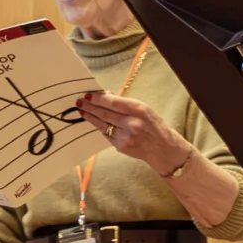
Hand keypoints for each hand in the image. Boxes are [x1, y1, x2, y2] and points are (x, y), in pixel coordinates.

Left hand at [76, 92, 190, 172]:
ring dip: (91, 117)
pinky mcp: (121, 146)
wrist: (162, 148)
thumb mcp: (144, 109)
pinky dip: (100, 127)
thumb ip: (126, 104)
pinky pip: (106, 134)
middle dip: (90, 107)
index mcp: (139, 110)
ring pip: (103, 125)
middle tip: (80, 102)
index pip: (113, 102)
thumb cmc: (153, 125)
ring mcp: (125, 136)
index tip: (88, 95)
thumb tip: (106, 96)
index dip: (98, 99)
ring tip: (82, 111)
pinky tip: (94, 122)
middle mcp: (132, 123)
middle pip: (105, 113)